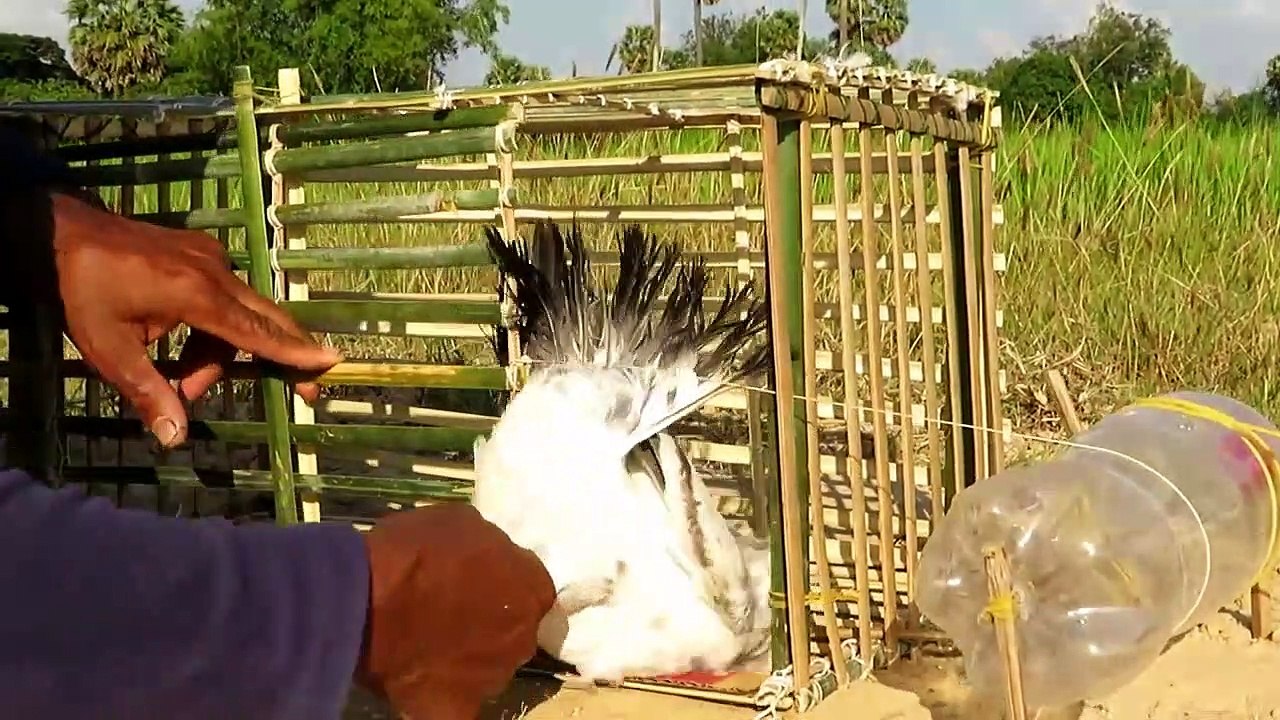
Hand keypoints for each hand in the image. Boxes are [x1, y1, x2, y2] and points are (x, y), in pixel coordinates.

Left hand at [44, 191, 342, 447]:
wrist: (60, 233)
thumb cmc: (81, 292)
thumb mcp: (108, 349)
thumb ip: (148, 391)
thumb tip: (175, 438)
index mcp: (196, 294)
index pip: (255, 331)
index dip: (293, 352)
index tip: (330, 362)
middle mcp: (215, 270)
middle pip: (265, 318)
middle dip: (284, 355)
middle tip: (306, 390)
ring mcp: (210, 256)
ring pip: (239, 314)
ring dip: (219, 354)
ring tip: (179, 383)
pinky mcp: (201, 251)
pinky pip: (225, 296)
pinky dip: (212, 329)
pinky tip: (179, 347)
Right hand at [357, 503, 555, 719]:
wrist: (365, 600)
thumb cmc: (415, 551)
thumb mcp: (463, 522)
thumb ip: (489, 547)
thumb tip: (489, 560)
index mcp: (532, 589)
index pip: (532, 587)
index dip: (506, 582)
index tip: (481, 578)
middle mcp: (524, 637)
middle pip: (516, 629)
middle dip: (494, 620)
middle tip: (456, 609)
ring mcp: (495, 677)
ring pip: (490, 665)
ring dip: (471, 654)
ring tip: (432, 641)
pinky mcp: (460, 707)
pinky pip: (461, 702)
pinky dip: (448, 693)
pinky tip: (426, 678)